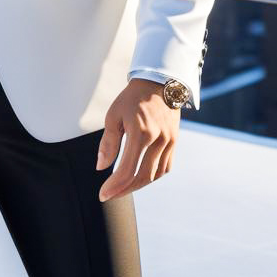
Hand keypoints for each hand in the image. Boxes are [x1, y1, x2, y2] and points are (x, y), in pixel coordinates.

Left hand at [96, 78, 179, 201]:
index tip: (103, 194)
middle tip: (110, 194)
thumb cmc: (132, 98)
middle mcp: (158, 139)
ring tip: (123, 186)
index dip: (114, 186)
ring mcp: (169, 141)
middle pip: (142, 177)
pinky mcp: (174, 141)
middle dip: (124, 189)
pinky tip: (140, 175)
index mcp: (141, 132)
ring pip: (155, 175)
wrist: (158, 82)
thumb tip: (101, 167)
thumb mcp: (114, 115)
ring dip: (138, 184)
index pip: (127, 170)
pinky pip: (165, 167)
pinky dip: (152, 175)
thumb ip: (108, 143)